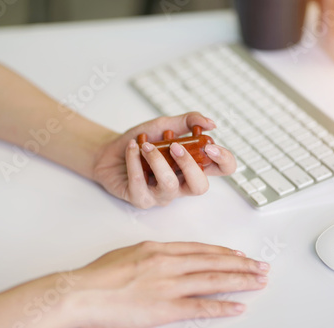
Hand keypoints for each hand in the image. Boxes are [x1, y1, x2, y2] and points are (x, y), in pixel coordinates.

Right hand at [67, 241, 269, 327]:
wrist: (82, 292)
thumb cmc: (99, 275)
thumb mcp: (128, 253)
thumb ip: (152, 255)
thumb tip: (166, 257)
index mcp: (159, 249)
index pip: (200, 249)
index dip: (223, 252)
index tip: (238, 255)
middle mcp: (169, 263)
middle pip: (213, 262)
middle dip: (241, 264)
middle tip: (260, 266)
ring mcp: (170, 284)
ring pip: (213, 280)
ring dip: (240, 281)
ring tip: (258, 281)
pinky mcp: (166, 307)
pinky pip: (201, 306)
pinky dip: (222, 306)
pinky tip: (237, 307)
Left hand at [93, 112, 235, 207]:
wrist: (109, 152)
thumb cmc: (141, 142)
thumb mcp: (165, 125)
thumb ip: (188, 121)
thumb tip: (211, 123)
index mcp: (193, 166)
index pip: (222, 169)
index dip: (224, 161)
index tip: (211, 146)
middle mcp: (181, 184)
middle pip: (200, 187)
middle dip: (189, 165)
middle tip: (175, 145)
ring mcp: (161, 195)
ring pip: (169, 185)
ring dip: (157, 160)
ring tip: (145, 145)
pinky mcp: (141, 199)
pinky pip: (140, 183)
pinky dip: (134, 160)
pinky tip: (132, 147)